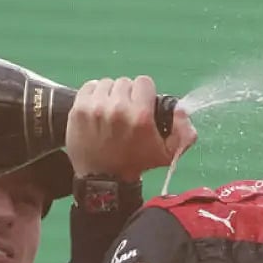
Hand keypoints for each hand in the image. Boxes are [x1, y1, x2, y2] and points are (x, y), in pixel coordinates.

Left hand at [65, 76, 196, 181]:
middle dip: (127, 95)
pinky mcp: (78, 109)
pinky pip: (89, 87)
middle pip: (125, 82)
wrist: (104, 180)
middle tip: (125, 112)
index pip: (144, 82)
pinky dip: (94, 94)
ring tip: (110, 111)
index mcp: (140, 115)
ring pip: (107, 84)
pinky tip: (97, 108)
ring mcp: (95, 107)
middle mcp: (118, 108)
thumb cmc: (136, 164)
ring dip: (110, 94)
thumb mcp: (168, 154)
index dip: (144, 93)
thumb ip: (184, 132)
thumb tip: (183, 109)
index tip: (141, 105)